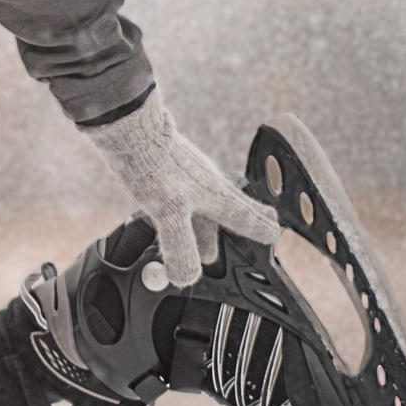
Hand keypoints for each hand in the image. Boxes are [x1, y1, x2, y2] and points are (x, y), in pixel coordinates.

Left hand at [87, 90, 281, 288]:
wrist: (130, 127)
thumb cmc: (154, 164)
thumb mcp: (168, 213)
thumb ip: (180, 247)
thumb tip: (186, 278)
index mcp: (218, 195)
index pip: (249, 218)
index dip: (261, 230)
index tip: (274, 235)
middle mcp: (209, 185)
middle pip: (232, 210)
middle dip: (240, 227)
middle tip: (257, 233)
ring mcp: (190, 177)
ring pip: (207, 206)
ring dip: (208, 227)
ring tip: (207, 246)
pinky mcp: (170, 171)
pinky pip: (186, 198)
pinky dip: (186, 215)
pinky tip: (172, 218)